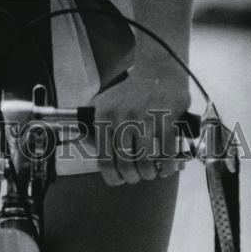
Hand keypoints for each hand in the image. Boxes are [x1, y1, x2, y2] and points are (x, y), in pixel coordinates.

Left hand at [90, 64, 190, 184]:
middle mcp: (122, 117)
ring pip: (146, 162)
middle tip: (138, 176)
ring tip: (151, 172)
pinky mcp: (167, 118)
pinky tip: (167, 167)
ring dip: (150, 173)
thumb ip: (92, 125)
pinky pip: (167, 153)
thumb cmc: (129, 93)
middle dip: (133, 176)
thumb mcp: (104, 103)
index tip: (120, 180)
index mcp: (104, 116)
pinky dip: (168, 166)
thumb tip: (82, 145)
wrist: (157, 71)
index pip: (105, 159)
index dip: (113, 177)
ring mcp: (145, 117)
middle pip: (126, 164)